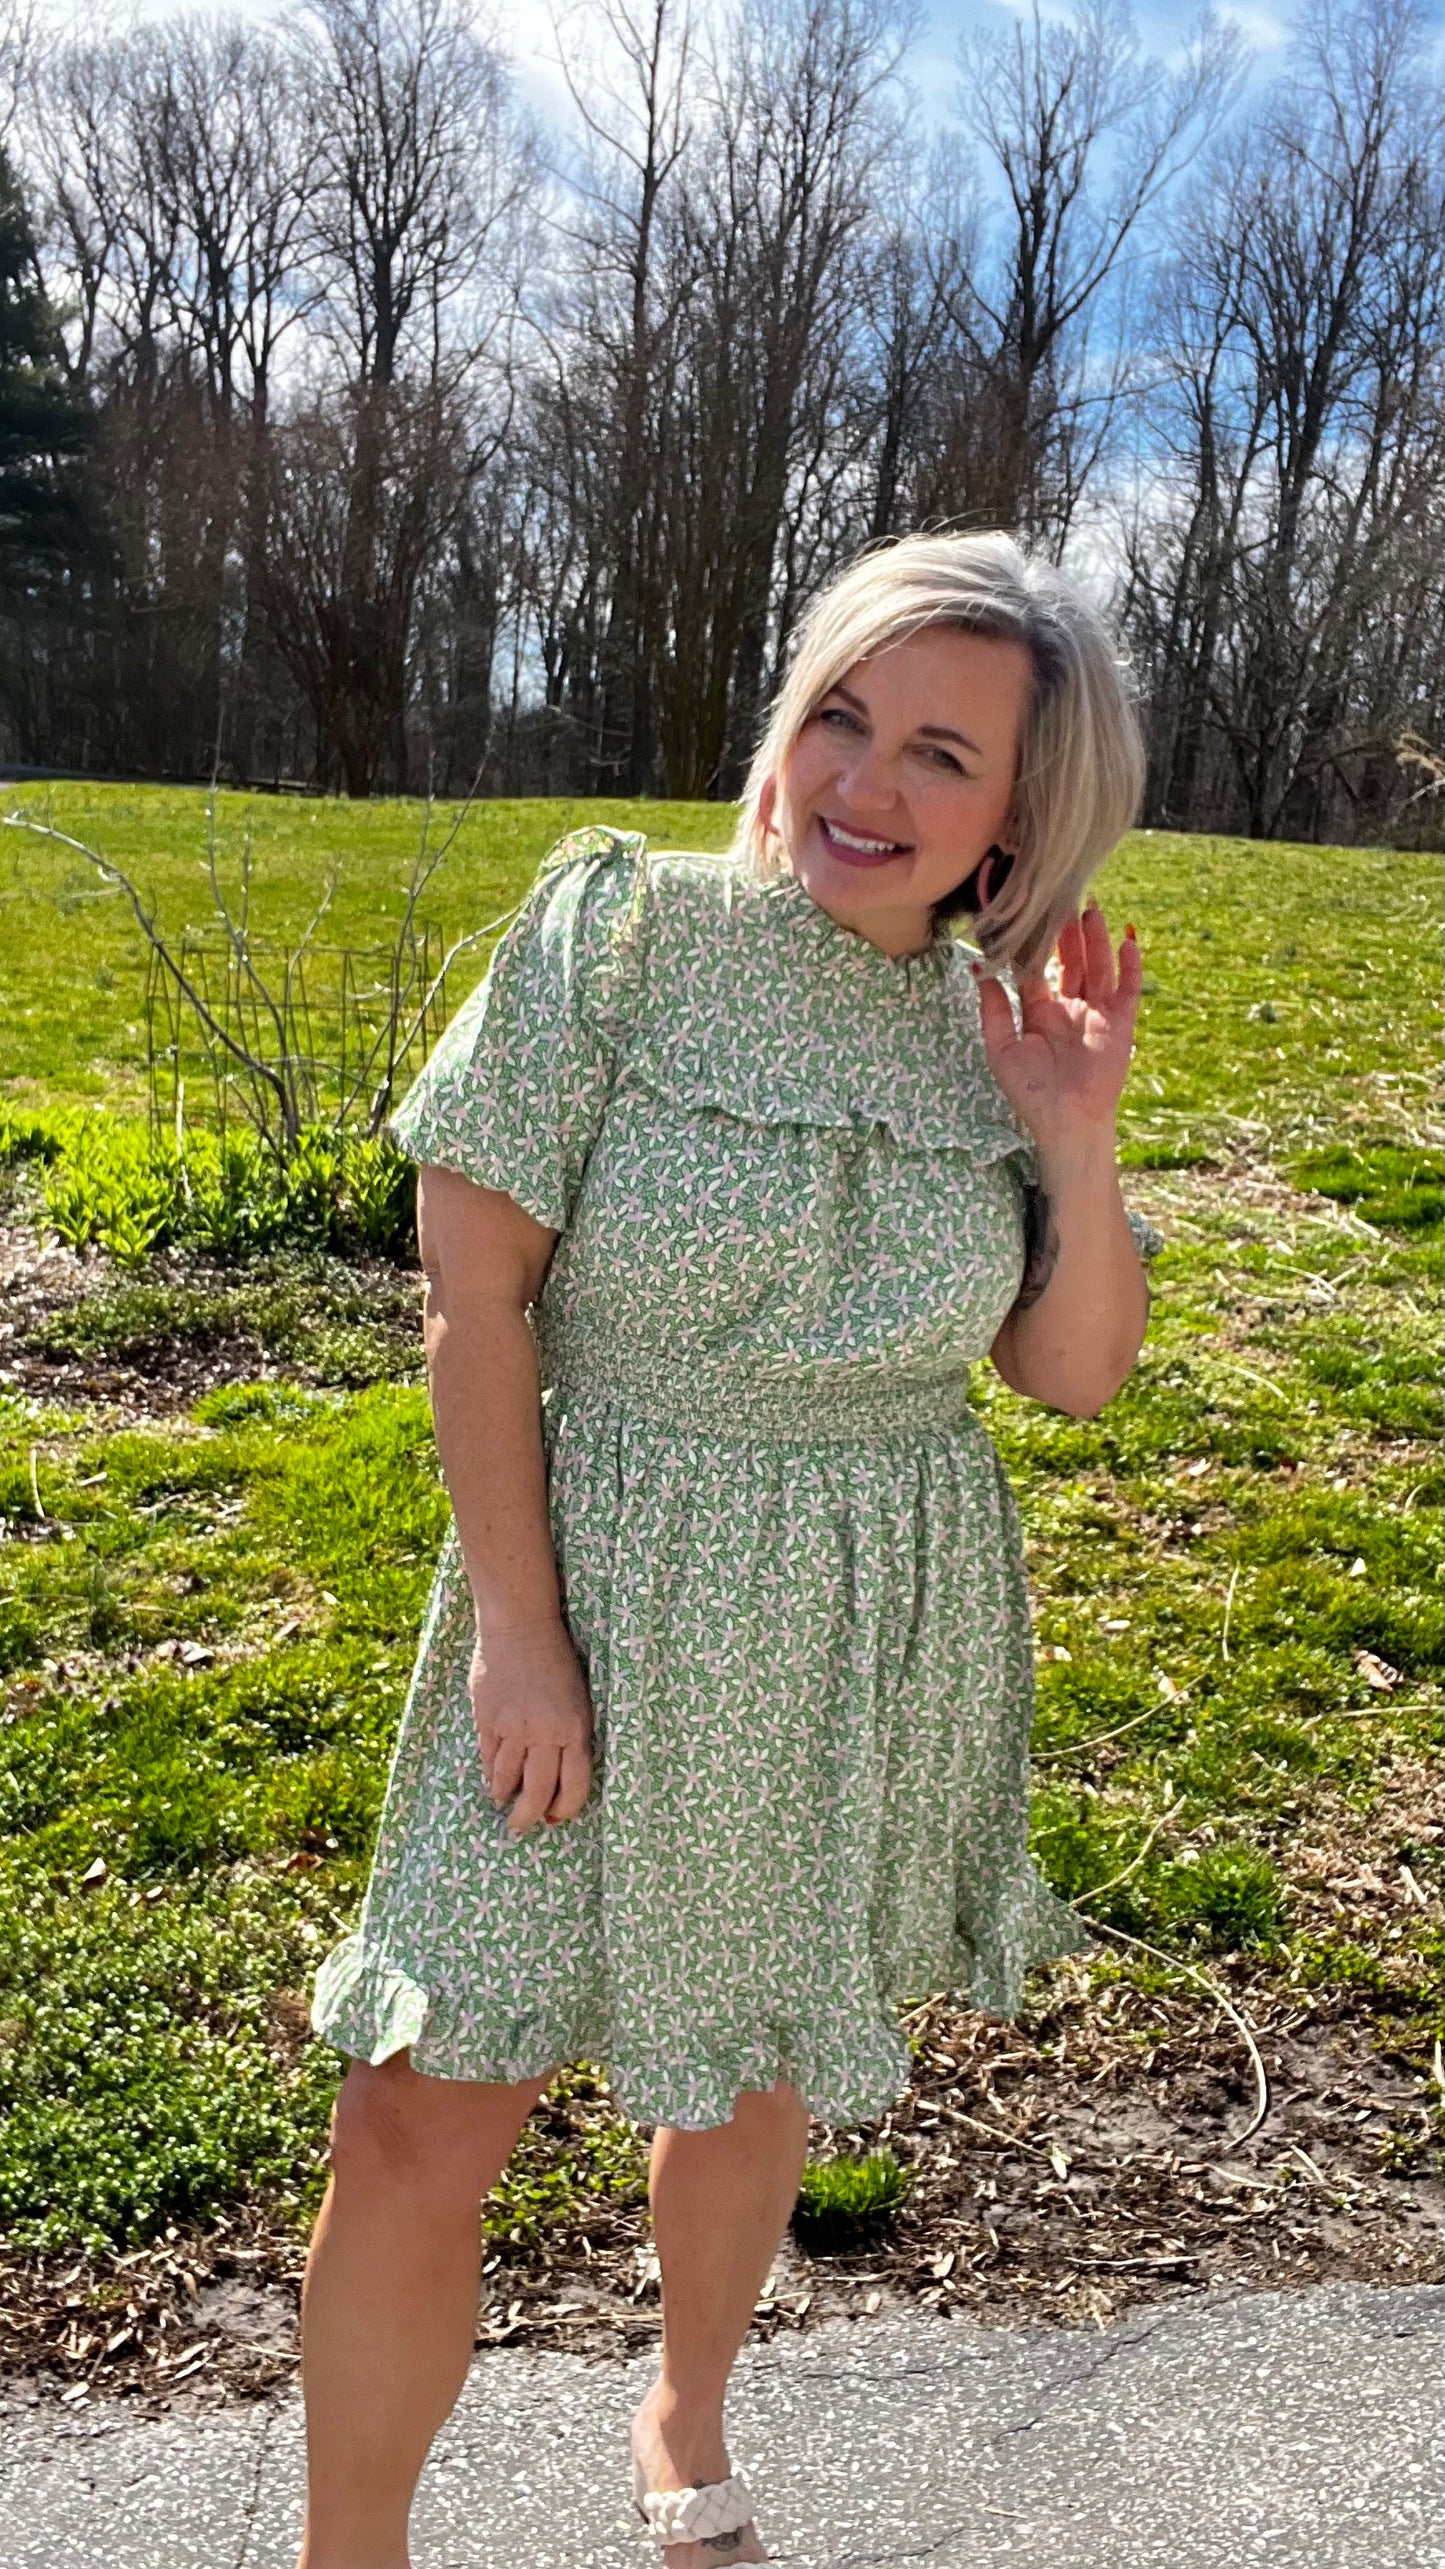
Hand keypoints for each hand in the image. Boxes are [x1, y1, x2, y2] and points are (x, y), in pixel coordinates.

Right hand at [469, 1622, 594, 1835]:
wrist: (521, 1625)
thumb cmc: (556, 1662)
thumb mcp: (578, 1699)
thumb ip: (570, 1737)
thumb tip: (558, 1779)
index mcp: (576, 1728)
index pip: (576, 1786)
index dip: (566, 1809)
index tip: (557, 1818)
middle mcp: (546, 1732)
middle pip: (538, 1792)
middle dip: (529, 1817)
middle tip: (523, 1827)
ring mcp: (514, 1727)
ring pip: (508, 1780)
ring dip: (505, 1797)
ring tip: (504, 1803)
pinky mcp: (487, 1719)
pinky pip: (488, 1759)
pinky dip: (490, 1775)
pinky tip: (492, 1780)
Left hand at [974, 901, 1140, 1150]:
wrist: (1065, 1121)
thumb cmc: (1029, 1091)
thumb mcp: (1000, 1048)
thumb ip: (992, 1008)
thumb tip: (978, 969)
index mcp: (1040, 1011)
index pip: (1037, 968)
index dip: (1032, 944)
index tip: (1026, 915)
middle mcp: (1069, 1007)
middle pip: (1070, 961)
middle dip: (1067, 933)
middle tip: (1062, 900)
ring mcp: (1097, 1013)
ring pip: (1098, 967)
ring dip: (1096, 939)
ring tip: (1091, 909)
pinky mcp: (1121, 1022)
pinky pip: (1128, 988)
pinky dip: (1129, 964)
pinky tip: (1126, 939)